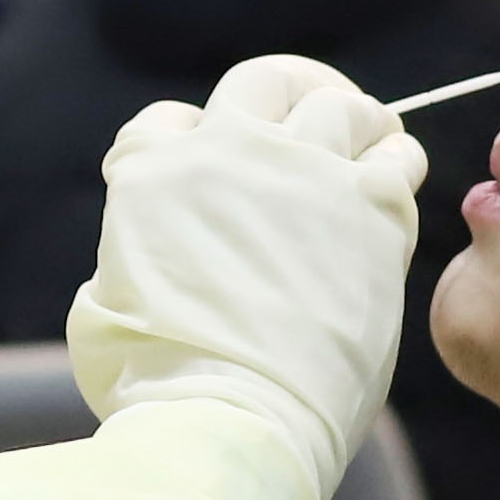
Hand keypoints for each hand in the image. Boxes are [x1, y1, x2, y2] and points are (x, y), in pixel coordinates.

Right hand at [64, 51, 427, 499]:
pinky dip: (398, 159)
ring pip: (339, 106)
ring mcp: (303, 172)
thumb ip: (125, 264)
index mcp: (152, 174)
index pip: (169, 121)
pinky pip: (397, 156)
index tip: (210, 163)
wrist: (230, 415)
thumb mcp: (101, 312)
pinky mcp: (369, 207)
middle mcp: (227, 152)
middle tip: (307, 117)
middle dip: (284, 96)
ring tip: (366, 138)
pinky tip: (396, 178)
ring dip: (352, 119)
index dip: (190, 139)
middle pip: (261, 83)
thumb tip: (146, 264)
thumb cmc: (155, 386)